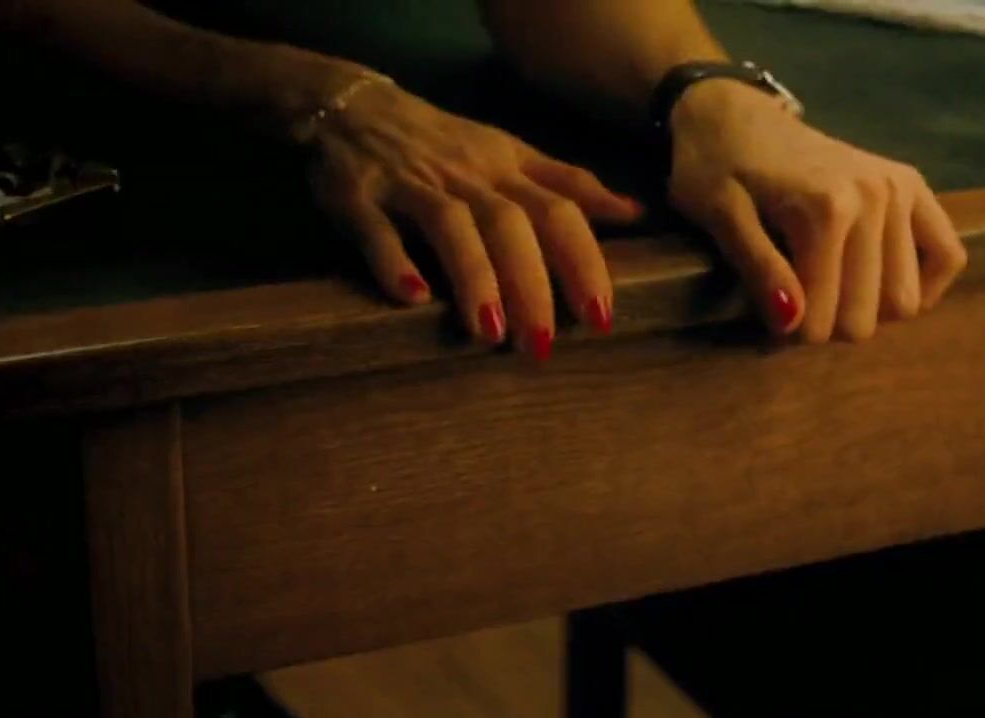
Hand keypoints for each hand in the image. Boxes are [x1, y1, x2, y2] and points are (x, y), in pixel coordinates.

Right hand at [308, 75, 642, 359]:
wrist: (352, 106)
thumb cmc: (443, 143)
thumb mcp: (509, 154)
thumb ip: (566, 185)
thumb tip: (633, 212)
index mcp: (505, 167)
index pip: (557, 210)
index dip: (583, 261)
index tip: (602, 316)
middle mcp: (464, 174)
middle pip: (509, 223)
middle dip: (532, 283)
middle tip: (543, 345)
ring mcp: (410, 183)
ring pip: (450, 225)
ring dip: (474, 277)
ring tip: (491, 333)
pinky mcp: (357, 196)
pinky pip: (376, 228)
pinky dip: (394, 261)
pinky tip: (412, 298)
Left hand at [667, 80, 966, 341]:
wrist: (731, 114)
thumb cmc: (714, 166)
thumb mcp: (718, 216)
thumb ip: (758, 268)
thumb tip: (793, 323)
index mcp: (827, 207)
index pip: (823, 314)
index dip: (794, 332)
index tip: (772, 319)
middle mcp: (876, 196)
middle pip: (869, 315)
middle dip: (830, 324)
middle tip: (800, 305)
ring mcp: (900, 188)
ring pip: (905, 299)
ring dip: (869, 310)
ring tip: (833, 291)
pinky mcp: (913, 185)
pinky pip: (947, 254)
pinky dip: (922, 285)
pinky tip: (884, 287)